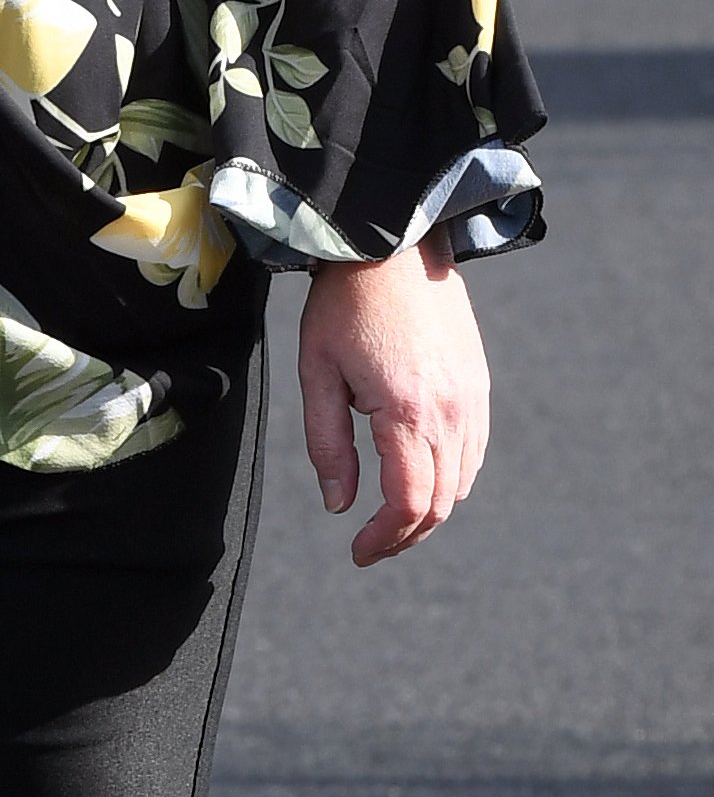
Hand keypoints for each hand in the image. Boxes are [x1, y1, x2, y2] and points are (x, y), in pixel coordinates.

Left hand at [297, 235, 489, 568]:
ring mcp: (473, 397)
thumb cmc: (343, 305)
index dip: (386, 539)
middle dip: (406, 534)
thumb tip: (339, 506)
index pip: (410, 503)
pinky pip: (475, 451)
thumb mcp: (317, 374)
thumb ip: (328, 445)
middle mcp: (451, 411)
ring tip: (392, 520)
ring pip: (463, 481)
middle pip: (441, 502)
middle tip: (371, 547)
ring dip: (431, 510)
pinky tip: (421, 479)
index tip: (359, 553)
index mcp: (408, 412)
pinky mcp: (479, 384)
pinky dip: (451, 479)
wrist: (394, 244)